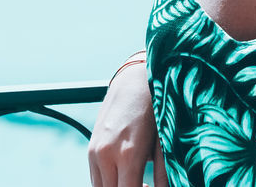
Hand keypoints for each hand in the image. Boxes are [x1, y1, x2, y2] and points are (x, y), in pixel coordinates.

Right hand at [87, 62, 166, 186]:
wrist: (136, 79)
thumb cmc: (156, 108)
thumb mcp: (165, 141)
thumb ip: (163, 175)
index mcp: (128, 154)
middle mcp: (106, 155)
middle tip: (147, 185)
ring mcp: (94, 152)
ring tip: (138, 182)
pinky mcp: (90, 149)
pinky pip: (96, 178)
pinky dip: (110, 182)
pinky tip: (127, 174)